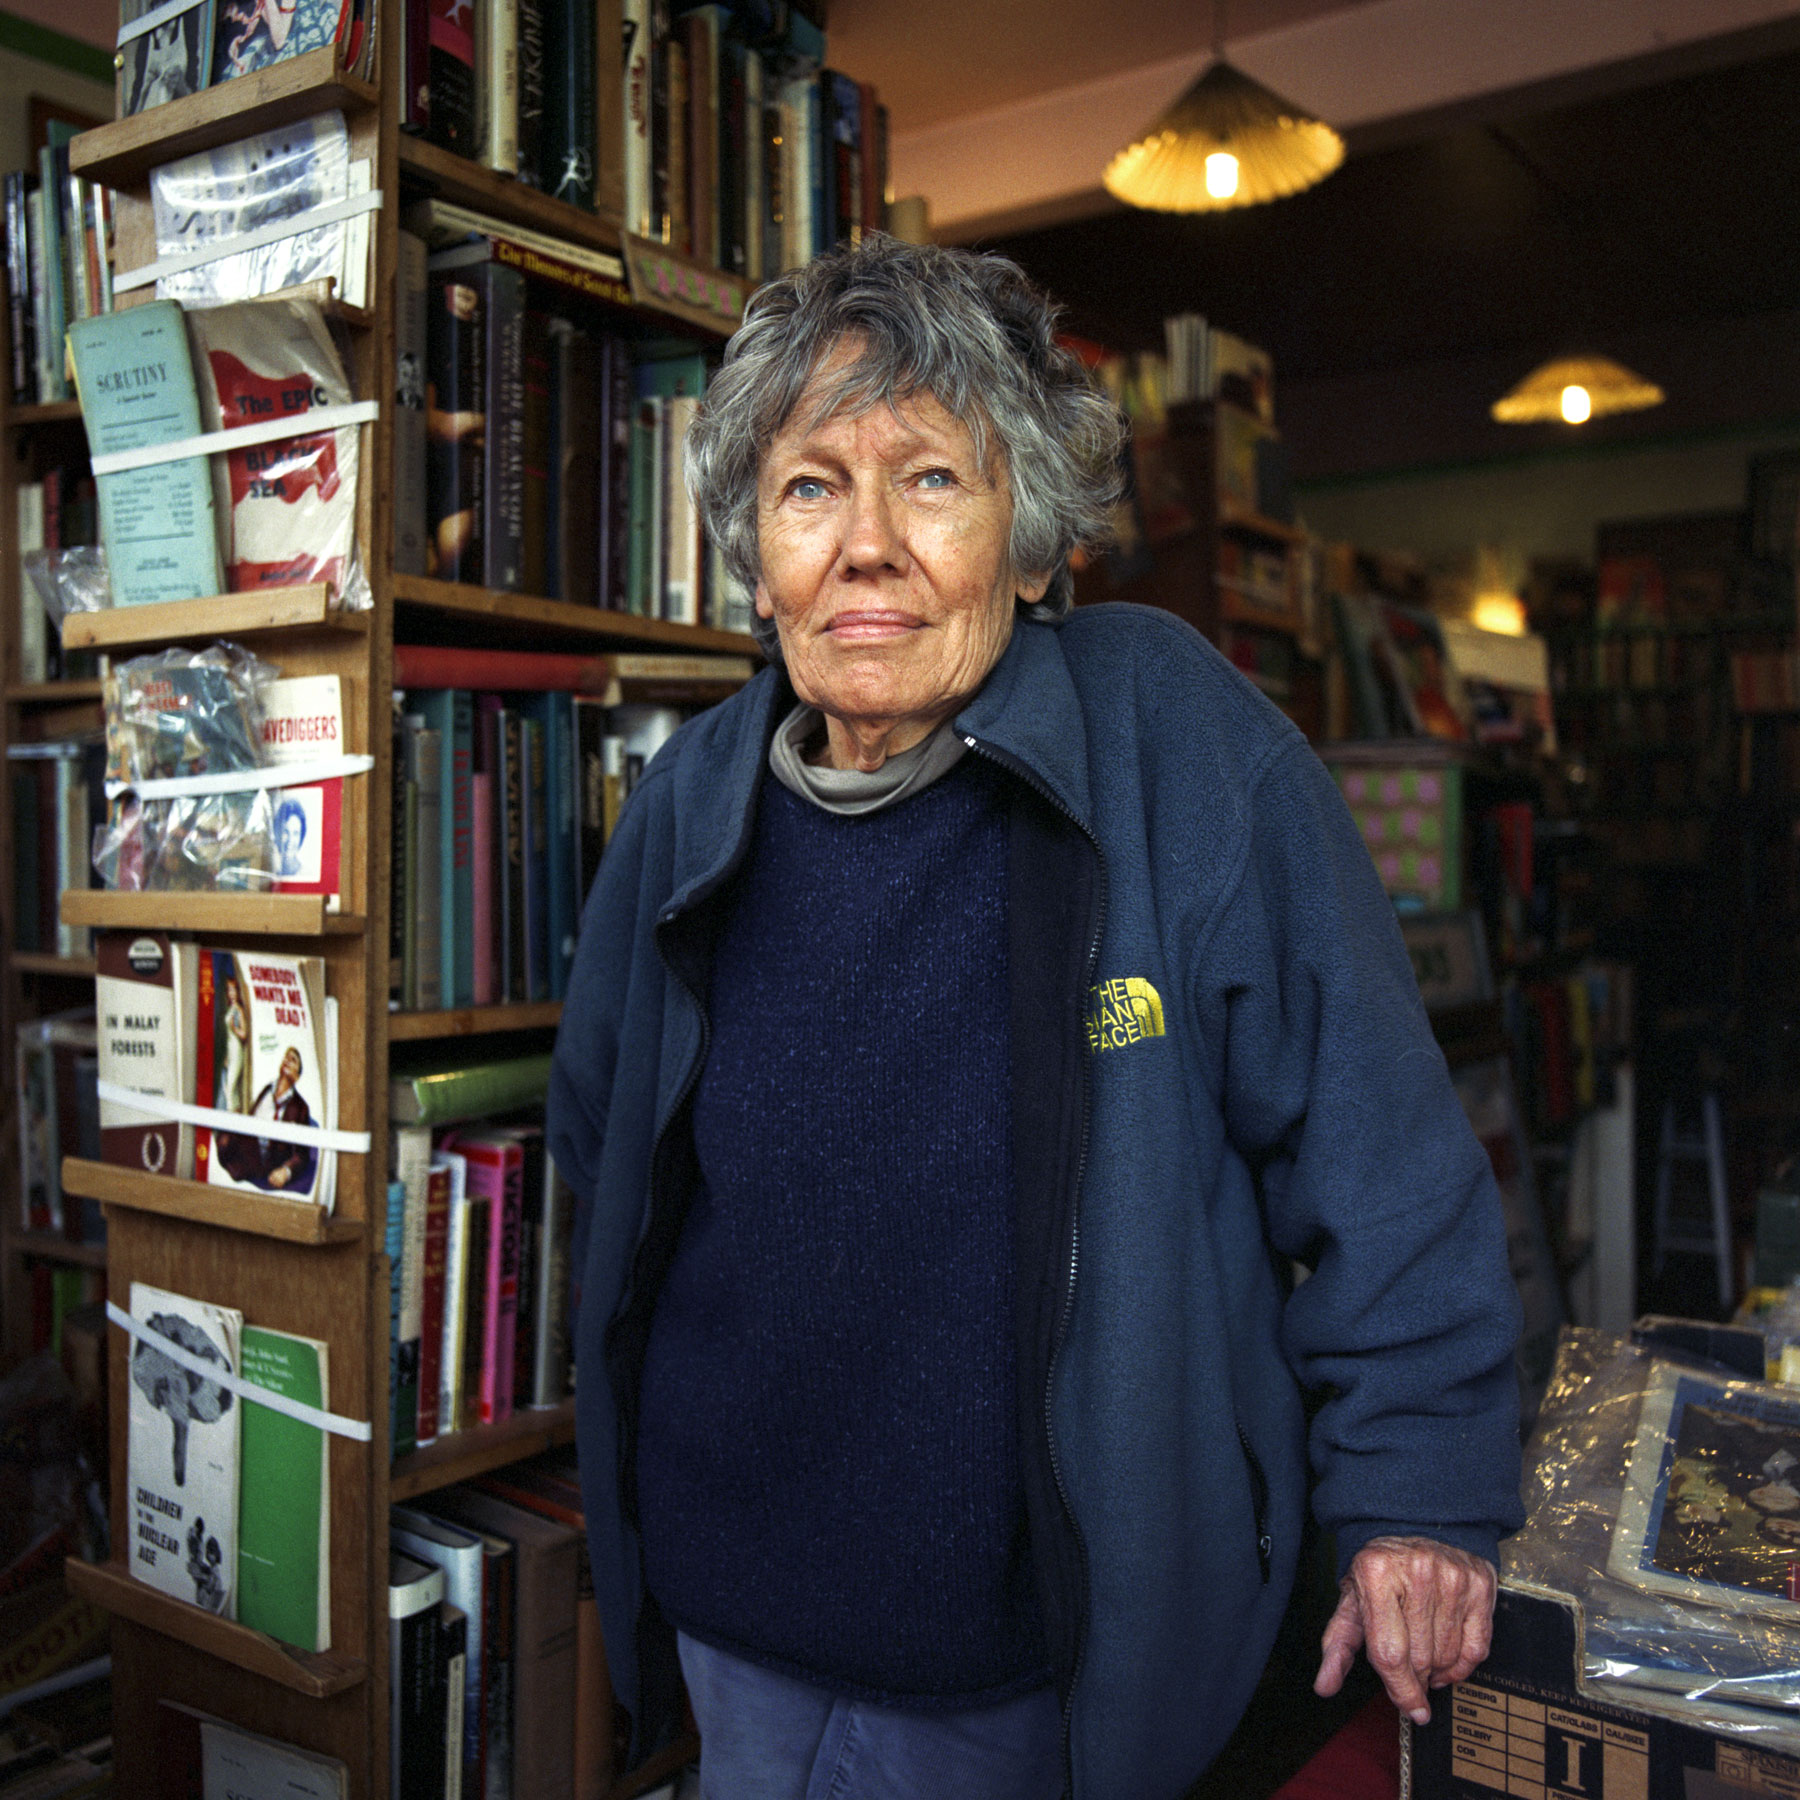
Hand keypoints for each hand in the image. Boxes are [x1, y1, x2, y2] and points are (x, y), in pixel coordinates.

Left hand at [1313, 1535, 1496, 1724]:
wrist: (1413, 1525)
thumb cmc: (1379, 1569)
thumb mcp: (1352, 1600)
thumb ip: (1338, 1645)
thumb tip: (1324, 1685)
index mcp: (1376, 1573)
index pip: (1390, 1652)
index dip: (1401, 1690)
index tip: (1411, 1709)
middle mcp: (1417, 1572)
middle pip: (1422, 1658)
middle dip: (1417, 1678)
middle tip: (1412, 1674)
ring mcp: (1452, 1576)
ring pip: (1450, 1656)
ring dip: (1439, 1672)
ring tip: (1427, 1661)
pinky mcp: (1479, 1583)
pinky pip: (1477, 1647)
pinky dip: (1464, 1665)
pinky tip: (1449, 1658)